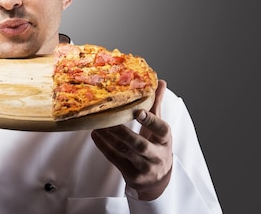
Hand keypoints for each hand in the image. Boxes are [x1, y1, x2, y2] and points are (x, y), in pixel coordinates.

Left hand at [90, 80, 172, 200]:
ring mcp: (145, 168)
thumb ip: (157, 105)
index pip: (161, 130)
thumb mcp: (160, 128)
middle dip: (123, 131)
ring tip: (97, 124)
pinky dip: (104, 147)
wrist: (158, 179)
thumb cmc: (156, 146)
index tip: (139, 112)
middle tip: (109, 117)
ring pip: (125, 151)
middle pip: (140, 144)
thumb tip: (160, 81)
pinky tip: (95, 135)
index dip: (151, 121)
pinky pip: (116, 160)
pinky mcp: (132, 175)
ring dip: (109, 137)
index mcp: (165, 140)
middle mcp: (157, 155)